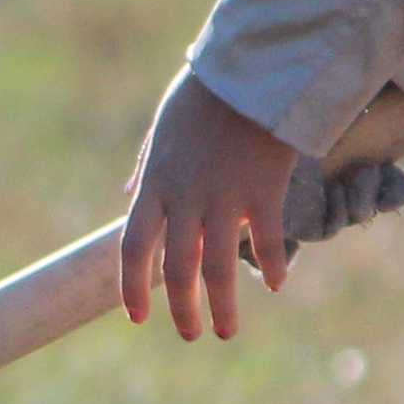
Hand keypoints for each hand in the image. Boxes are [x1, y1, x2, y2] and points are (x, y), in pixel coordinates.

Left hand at [119, 74, 300, 341]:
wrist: (250, 69)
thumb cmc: (205, 95)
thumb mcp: (161, 129)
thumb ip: (145, 168)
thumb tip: (128, 197)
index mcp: (156, 183)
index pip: (133, 248)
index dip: (131, 287)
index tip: (137, 317)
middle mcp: (185, 198)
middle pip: (177, 270)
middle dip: (182, 310)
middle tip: (189, 334)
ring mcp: (224, 197)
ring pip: (218, 270)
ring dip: (222, 307)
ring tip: (226, 331)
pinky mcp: (263, 191)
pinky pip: (266, 242)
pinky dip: (270, 267)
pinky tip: (274, 283)